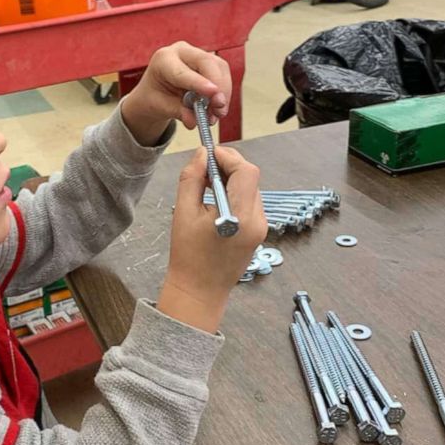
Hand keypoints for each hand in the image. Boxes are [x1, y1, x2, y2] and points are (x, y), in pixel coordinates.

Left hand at [120, 42, 231, 145]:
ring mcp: (197, 53)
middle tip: (219, 109)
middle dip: (218, 86)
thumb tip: (194, 122)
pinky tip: (217, 107)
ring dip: (223, 92)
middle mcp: (181, 51)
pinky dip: (224, 91)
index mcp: (163, 60)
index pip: (183, 72)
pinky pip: (223, 73)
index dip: (199, 82)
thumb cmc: (155, 96)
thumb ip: (178, 113)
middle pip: (206, 62)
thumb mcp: (161, 107)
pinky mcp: (210, 61)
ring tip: (217, 113)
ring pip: (219, 67)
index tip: (213, 93)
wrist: (156, 91)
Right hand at [157, 146, 267, 333]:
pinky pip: (250, 203)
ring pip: (250, 189)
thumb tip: (202, 155)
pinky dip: (234, 195)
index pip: (245, 171)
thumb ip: (192, 178)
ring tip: (207, 185)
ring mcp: (261, 228)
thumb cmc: (189, 257)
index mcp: (241, 216)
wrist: (199, 291)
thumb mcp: (183, 212)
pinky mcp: (258, 233)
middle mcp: (257, 221)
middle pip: (250, 178)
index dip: (228, 156)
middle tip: (205, 165)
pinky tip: (216, 201)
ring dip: (231, 180)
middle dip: (229, 166)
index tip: (209, 153)